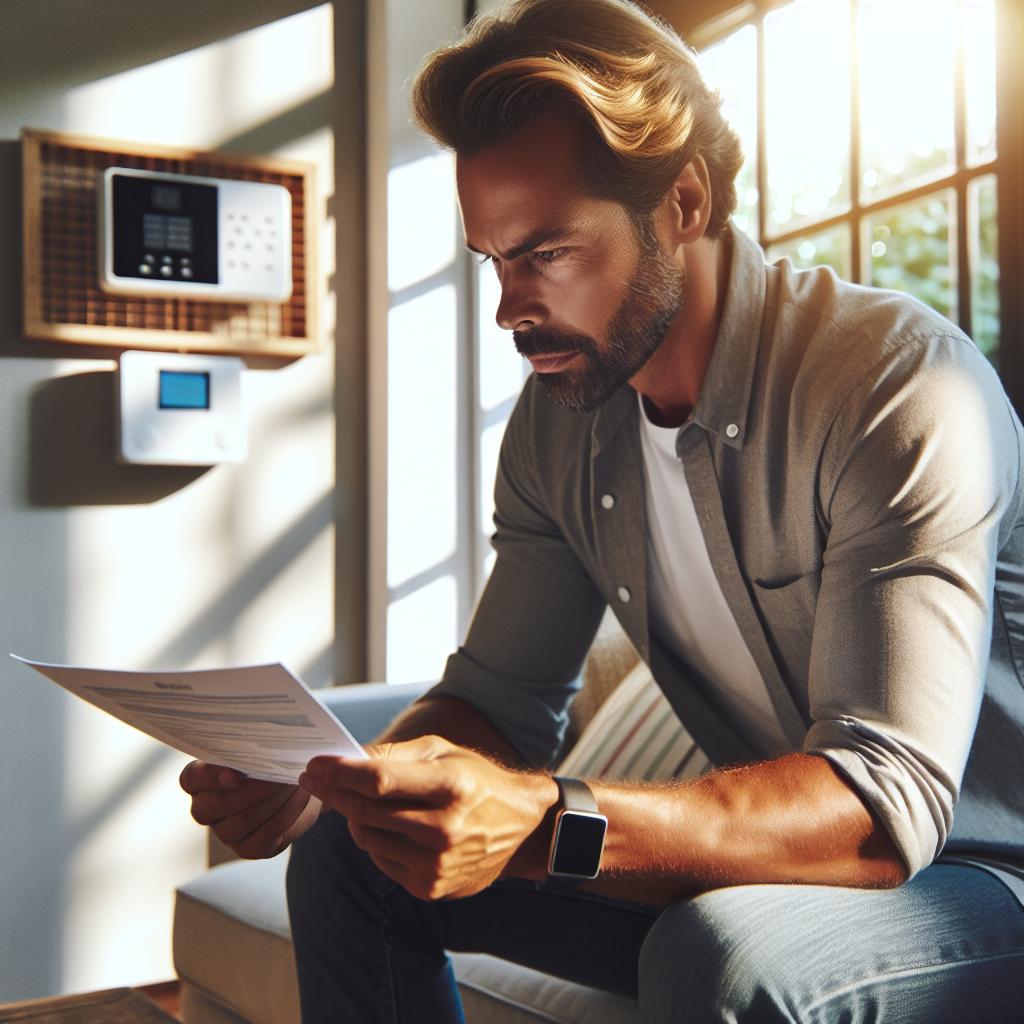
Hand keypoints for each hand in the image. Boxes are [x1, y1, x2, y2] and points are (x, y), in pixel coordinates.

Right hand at [179, 761, 321, 859]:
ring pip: (239, 822)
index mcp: (201, 779)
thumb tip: (264, 748)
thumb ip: (253, 749)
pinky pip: (264, 837)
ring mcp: (225, 832)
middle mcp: (207, 808)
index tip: (236, 776)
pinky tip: (301, 797)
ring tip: (293, 782)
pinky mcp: (249, 848)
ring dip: (271, 801)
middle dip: (249, 790)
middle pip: (211, 807)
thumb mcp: (264, 748)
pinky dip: (286, 814)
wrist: (304, 783)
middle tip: (278, 776)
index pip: (191, 778)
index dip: (210, 777)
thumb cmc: (276, 759)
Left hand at [299, 736, 556, 900]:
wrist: (520, 826)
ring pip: (367, 838)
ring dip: (355, 817)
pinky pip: (380, 860)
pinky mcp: (430, 887)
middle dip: (333, 793)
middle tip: (313, 779)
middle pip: (366, 812)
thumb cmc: (475, 779)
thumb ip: (393, 754)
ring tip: (363, 802)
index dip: (340, 773)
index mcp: (451, 785)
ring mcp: (437, 863)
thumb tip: (345, 758)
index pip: (380, 780)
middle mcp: (445, 828)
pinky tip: (391, 828)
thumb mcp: (442, 752)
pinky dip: (376, 841)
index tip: (313, 765)